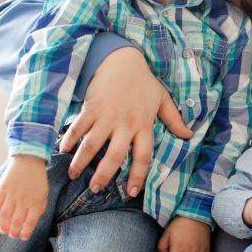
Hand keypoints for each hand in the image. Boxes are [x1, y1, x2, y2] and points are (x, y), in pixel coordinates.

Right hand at [0, 155, 47, 239]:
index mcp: (36, 202)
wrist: (29, 160)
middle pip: (16, 221)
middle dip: (13, 231)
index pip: (30, 222)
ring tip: (3, 231)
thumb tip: (33, 220)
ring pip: (5, 215)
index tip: (23, 237)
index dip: (26, 232)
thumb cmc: (37, 179)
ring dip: (3, 225)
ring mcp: (12, 194)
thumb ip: (39, 207)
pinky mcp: (2, 188)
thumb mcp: (44, 193)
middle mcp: (23, 200)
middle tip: (12, 235)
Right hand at [58, 47, 191, 196]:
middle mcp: (126, 124)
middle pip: (115, 156)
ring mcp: (107, 116)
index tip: (131, 192)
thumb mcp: (162, 99)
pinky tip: (63, 150)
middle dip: (104, 176)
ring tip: (74, 175)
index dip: (137, 176)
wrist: (123, 59)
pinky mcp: (92, 107)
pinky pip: (79, 127)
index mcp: (143, 125)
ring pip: (93, 145)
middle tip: (96, 189)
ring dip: (81, 162)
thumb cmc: (143, 80)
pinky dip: (69, 140)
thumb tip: (188, 136)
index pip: (143, 156)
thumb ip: (174, 119)